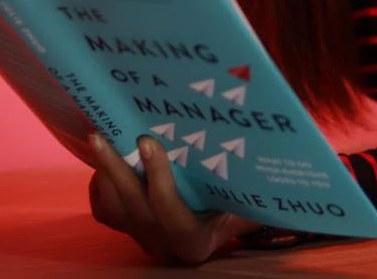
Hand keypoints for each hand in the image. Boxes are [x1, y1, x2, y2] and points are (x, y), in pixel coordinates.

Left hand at [87, 133, 261, 264]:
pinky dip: (101, 184)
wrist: (226, 220)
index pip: (172, 216)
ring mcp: (144, 237)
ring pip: (115, 210)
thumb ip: (256, 186)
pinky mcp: (128, 228)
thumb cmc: (243, 203)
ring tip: (99, 137)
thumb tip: (277, 148)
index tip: (150, 142)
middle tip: (109, 132)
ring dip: (105, 174)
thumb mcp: (252, 201)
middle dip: (119, 169)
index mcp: (196, 242)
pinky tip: (103, 157)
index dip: (158, 180)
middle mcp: (166, 244)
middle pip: (135, 209)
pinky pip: (105, 210)